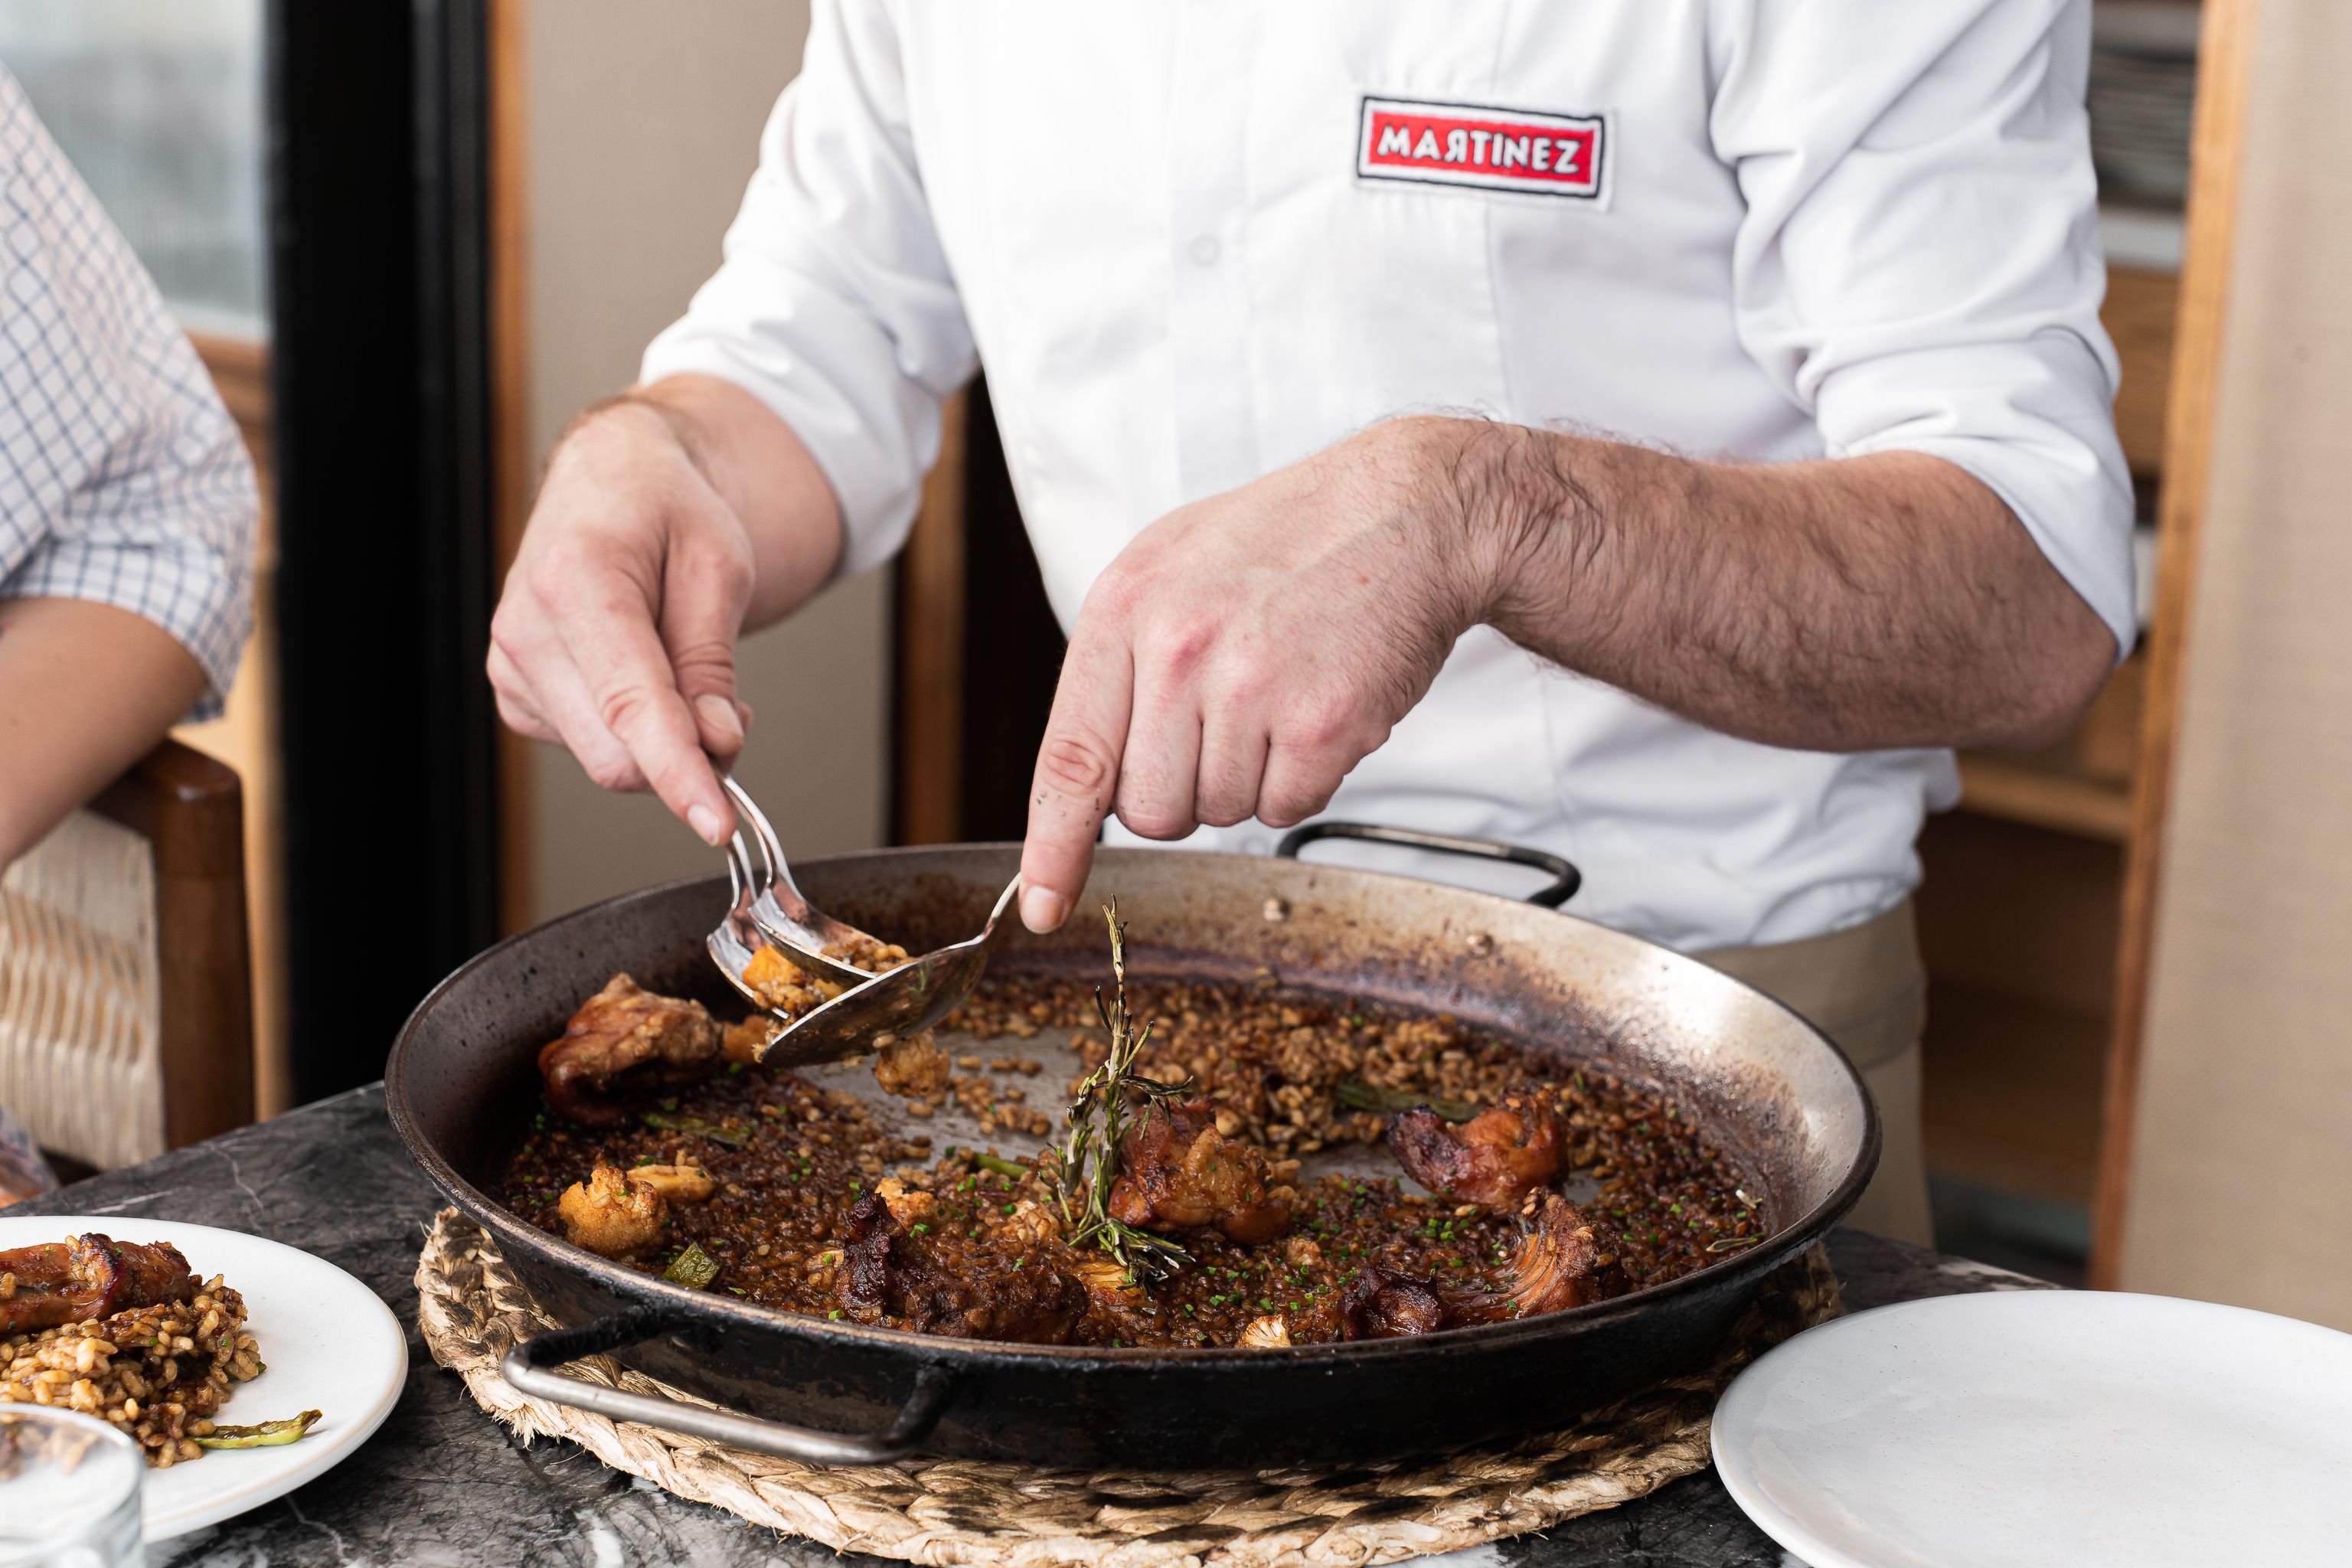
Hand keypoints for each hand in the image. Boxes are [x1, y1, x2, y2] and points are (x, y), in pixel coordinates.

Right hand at [489, 397, 757, 844]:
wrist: (611, 483)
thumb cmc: (665, 510)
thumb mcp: (720, 566)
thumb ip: (713, 662)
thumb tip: (716, 742)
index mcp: (575, 581)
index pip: (632, 707)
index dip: (679, 773)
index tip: (716, 822)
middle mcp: (526, 629)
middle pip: (617, 755)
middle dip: (685, 754)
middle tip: (727, 708)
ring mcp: (511, 666)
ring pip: (605, 760)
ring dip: (661, 741)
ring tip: (678, 665)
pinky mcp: (515, 692)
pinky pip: (589, 748)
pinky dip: (631, 732)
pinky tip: (640, 676)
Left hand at [1017, 419, 1500, 930]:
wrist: (1405, 512)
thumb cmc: (1285, 543)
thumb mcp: (1169, 567)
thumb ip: (1118, 662)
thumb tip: (1085, 779)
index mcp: (1125, 608)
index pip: (1071, 758)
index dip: (1054, 846)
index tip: (1045, 906)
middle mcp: (1178, 648)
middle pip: (1149, 810)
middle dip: (1184, 789)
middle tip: (1224, 720)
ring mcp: (1249, 686)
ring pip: (1218, 812)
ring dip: (1249, 777)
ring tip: (1277, 694)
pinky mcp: (1321, 722)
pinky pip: (1286, 808)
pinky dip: (1304, 779)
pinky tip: (1317, 710)